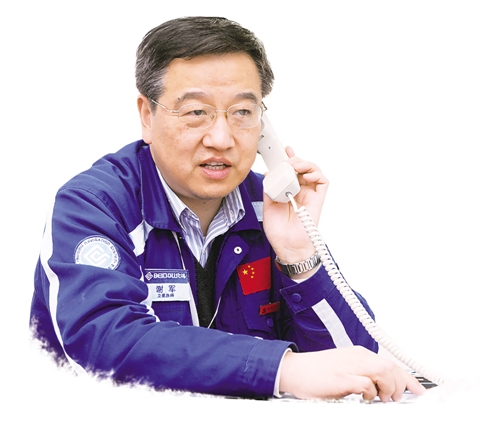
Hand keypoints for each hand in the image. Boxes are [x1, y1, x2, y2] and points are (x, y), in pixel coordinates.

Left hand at [262, 147, 328, 274]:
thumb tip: (270, 173)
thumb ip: (270, 188)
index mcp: (288, 191)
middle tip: (287, 159)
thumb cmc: (278, 230)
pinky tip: (305, 175)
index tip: (284, 149)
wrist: (287, 245)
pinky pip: (322, 181)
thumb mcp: (268, 205)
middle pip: (302, 167)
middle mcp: (300, 190)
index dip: (289, 158)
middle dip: (294, 159)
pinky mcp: (318, 199)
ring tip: (295, 165)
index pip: (291, 171)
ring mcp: (310, 194)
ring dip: (304, 163)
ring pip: (313, 170)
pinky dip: (315, 173)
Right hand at [279, 346, 425, 401]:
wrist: (294, 370)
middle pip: (391, 366)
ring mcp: (350, 366)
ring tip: (382, 398)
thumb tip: (381, 389)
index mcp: (359, 354)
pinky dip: (370, 392)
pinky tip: (365, 397)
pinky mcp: (342, 377)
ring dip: (388, 388)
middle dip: (399, 385)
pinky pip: (366, 383)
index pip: (390, 363)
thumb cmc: (316, 372)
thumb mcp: (344, 369)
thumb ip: (362, 375)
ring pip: (384, 371)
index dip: (407, 378)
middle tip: (394, 398)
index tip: (417, 390)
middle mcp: (357, 356)